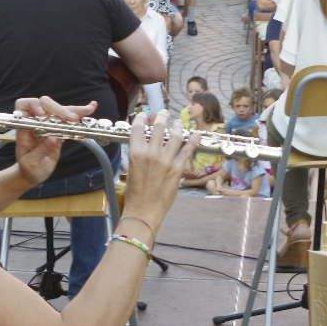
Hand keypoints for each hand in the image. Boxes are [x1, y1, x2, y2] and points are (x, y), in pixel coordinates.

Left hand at [13, 97, 92, 187]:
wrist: (33, 173)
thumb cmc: (29, 169)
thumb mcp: (31, 163)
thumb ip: (40, 151)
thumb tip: (53, 138)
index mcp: (24, 128)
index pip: (24, 105)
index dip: (34, 106)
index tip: (43, 116)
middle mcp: (36, 121)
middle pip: (45, 104)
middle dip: (59, 109)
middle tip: (71, 119)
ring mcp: (48, 123)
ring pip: (59, 109)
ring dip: (73, 110)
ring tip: (88, 110)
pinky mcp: (59, 128)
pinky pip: (68, 118)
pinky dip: (80, 113)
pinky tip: (90, 109)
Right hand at [121, 111, 197, 229]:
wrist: (143, 211)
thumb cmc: (134, 193)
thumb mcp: (131, 169)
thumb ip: (138, 154)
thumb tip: (144, 143)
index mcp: (136, 153)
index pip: (139, 127)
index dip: (143, 117)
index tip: (146, 114)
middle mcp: (151, 153)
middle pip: (159, 128)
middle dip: (162, 117)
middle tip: (164, 113)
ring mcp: (166, 160)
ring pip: (175, 136)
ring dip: (177, 126)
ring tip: (178, 122)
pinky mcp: (178, 169)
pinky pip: (187, 150)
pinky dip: (193, 140)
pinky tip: (196, 134)